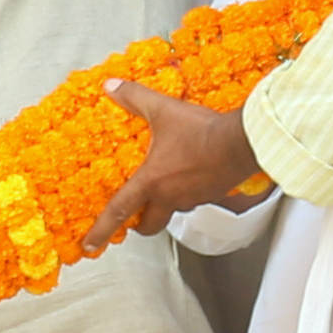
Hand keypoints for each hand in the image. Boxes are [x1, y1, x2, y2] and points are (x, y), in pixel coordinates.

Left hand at [83, 81, 265, 250]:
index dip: (101, 230)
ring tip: (162, 191)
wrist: (242, 142)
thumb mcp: (163, 110)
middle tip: (132, 220)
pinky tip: (189, 178)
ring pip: (171, 213)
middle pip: (149, 226)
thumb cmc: (202, 131)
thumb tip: (111, 86)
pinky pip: (193, 201)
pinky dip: (186, 194)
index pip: (119, 211)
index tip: (89, 246)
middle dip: (138, 226)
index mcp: (151, 182)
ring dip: (163, 207)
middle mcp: (170, 197)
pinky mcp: (211, 195)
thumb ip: (135, 98)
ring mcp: (192, 199)